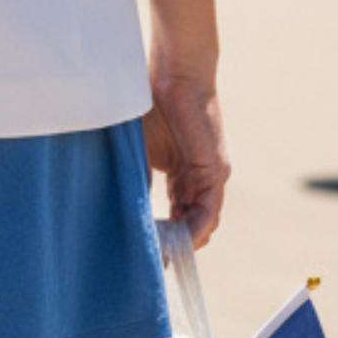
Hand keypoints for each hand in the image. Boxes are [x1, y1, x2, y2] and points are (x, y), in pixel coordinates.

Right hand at [143, 75, 228, 249]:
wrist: (174, 74)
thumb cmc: (151, 103)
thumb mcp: (138, 148)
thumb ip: (136, 177)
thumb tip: (122, 208)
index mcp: (182, 173)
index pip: (177, 213)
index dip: (164, 234)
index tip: (146, 252)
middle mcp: (199, 178)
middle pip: (191, 222)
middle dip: (174, 245)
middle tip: (153, 263)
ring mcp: (211, 176)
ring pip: (202, 221)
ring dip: (185, 241)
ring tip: (163, 255)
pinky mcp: (216, 170)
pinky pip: (210, 209)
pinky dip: (197, 228)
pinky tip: (181, 240)